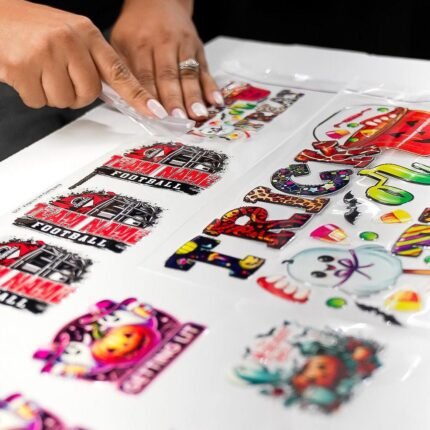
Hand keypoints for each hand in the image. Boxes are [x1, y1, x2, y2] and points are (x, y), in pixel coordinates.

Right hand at [0, 0, 166, 117]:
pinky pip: (39, 101)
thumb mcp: (72, 36)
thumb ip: (94, 62)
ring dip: (53, 93)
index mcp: (86, 33)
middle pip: (89, 94)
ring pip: (64, 101)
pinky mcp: (22, 67)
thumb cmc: (36, 30)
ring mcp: (45, 52)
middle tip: (59, 74)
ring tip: (40, 69)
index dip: (138, 95)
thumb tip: (116, 94)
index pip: (118, 70)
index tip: (154, 111)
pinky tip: (26, 73)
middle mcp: (69, 40)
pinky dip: (33, 94)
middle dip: (76, 93)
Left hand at [111, 0, 222, 119]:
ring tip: (198, 115)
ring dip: (194, 96)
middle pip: (168, 75)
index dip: (150, 96)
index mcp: (138, 44)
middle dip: (174, 99)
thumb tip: (123, 103)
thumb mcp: (120, 43)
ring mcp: (182, 45)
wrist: (158, 0)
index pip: (144, 75)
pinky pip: (204, 69)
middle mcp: (162, 43)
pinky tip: (215, 101)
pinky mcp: (197, 48)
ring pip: (188, 74)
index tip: (155, 115)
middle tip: (178, 119)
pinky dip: (211, 86)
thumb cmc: (137, 28)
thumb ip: (122, 70)